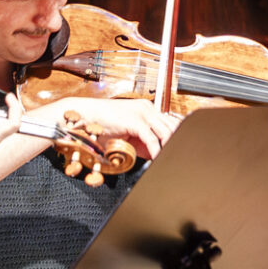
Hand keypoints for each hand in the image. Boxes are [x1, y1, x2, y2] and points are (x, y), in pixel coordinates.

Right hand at [57, 96, 182, 160]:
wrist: (83, 117)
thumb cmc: (101, 127)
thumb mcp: (128, 136)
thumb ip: (144, 143)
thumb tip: (158, 154)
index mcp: (147, 109)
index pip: (172, 120)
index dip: (180, 133)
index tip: (185, 147)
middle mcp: (147, 108)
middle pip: (173, 125)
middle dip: (179, 141)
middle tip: (183, 156)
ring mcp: (142, 113)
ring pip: (166, 131)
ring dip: (170, 147)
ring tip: (172, 159)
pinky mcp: (134, 120)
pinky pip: (151, 139)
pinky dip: (157, 151)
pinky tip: (158, 159)